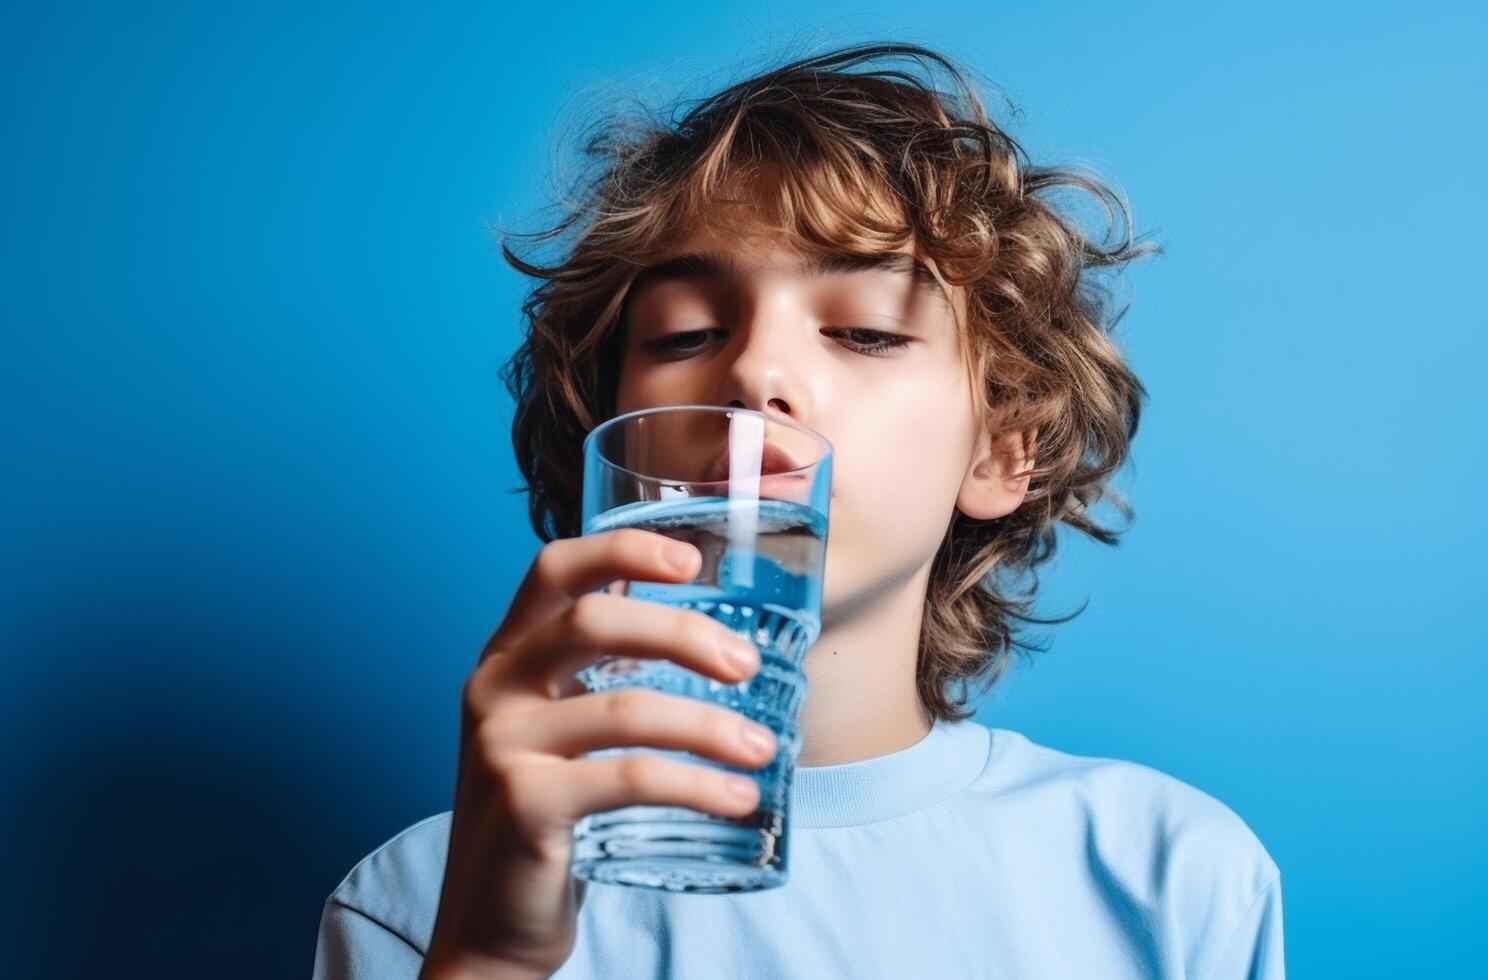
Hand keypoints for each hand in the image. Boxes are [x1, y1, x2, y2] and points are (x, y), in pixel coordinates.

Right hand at [418, 529, 776, 978]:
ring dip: (708, 725)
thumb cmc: (546, 815)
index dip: (622, 547)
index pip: (553, 567)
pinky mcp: (524, 805)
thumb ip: (604, 675)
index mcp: (506, 655)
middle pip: (593, 620)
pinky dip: (697, 785)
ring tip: (762, 750)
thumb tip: (713, 634)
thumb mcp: (559, 729)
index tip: (691, 559)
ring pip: (624, 707)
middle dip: (683, 633)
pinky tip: (739, 799)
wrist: (490, 922)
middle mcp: (493, 687)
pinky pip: (629, 778)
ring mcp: (502, 745)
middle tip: (747, 665)